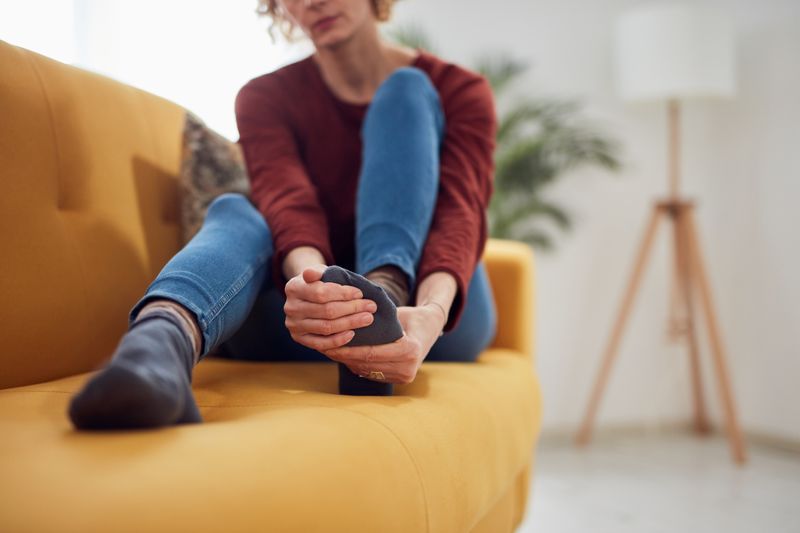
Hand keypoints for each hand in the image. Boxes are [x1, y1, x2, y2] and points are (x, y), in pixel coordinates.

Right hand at [284, 265, 377, 351]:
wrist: (306, 297)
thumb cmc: (318, 282)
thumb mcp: (319, 272)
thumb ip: (317, 271)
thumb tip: (310, 274)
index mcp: (293, 288)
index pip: (322, 293)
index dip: (343, 294)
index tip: (360, 293)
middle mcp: (290, 308)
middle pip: (326, 311)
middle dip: (352, 308)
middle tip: (371, 307)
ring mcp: (294, 325)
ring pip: (326, 327)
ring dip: (350, 323)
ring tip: (368, 318)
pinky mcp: (300, 339)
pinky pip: (321, 343)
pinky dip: (338, 340)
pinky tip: (353, 334)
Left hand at [322, 304, 445, 384]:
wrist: (431, 329)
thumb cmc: (413, 316)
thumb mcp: (399, 313)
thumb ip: (380, 318)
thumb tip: (350, 313)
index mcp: (409, 351)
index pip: (372, 353)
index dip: (349, 348)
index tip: (331, 342)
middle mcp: (408, 368)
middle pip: (367, 364)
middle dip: (343, 356)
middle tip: (323, 346)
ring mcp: (404, 377)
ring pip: (367, 370)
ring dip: (346, 362)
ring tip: (328, 351)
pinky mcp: (399, 380)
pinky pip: (371, 373)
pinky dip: (355, 365)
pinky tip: (341, 356)